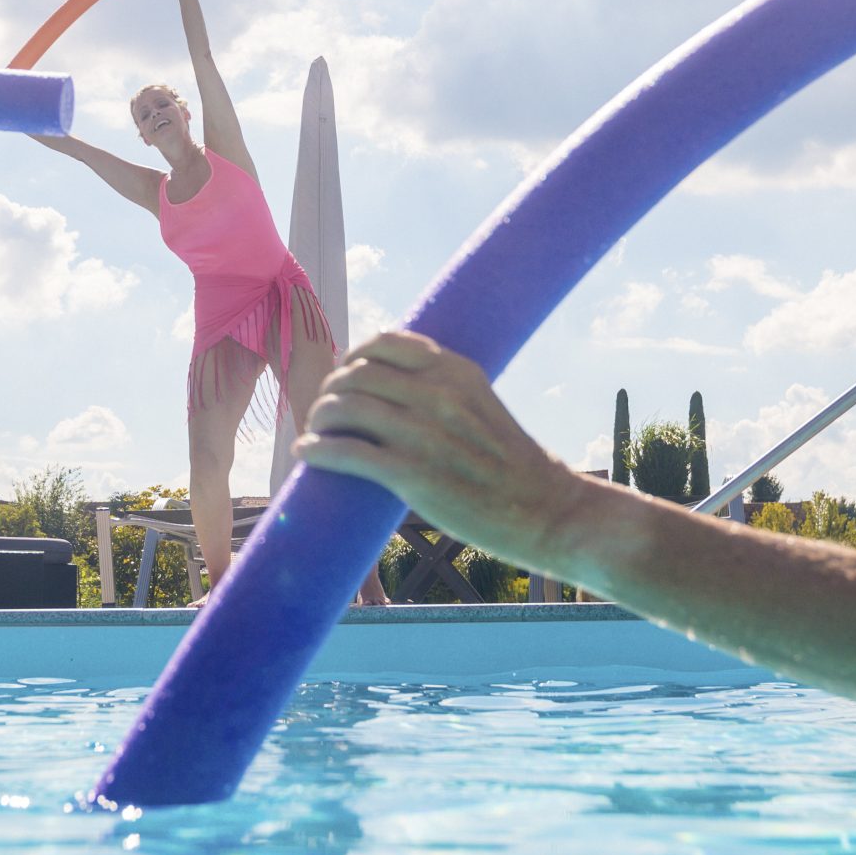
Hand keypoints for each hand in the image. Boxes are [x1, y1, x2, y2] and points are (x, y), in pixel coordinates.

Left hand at [293, 331, 587, 570]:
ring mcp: (424, 433)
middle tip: (324, 413)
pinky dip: (317, 450)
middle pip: (355, 375)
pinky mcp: (412, 474)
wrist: (548, 511)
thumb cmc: (512, 465)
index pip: (384, 343)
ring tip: (315, 432)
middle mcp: (438, 393)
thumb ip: (442, 390)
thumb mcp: (481, 405)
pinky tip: (307, 454)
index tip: (343, 377)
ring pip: (344, 408)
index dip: (352, 358)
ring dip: (318, 419)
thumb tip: (392, 389)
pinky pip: (346, 452)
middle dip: (331, 391)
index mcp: (456, 370)